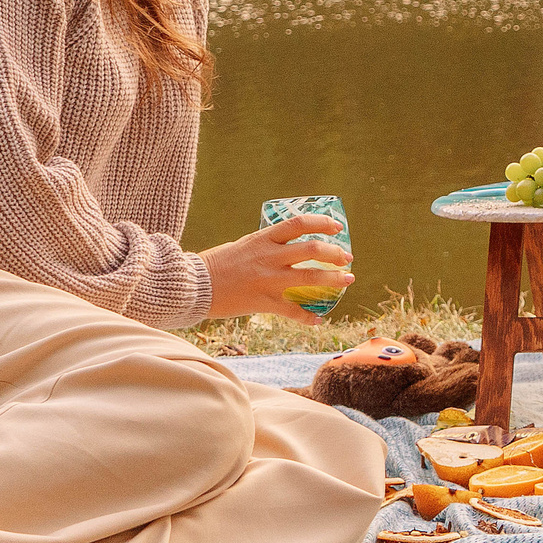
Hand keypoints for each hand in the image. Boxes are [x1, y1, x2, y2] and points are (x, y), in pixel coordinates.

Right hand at [199, 213, 352, 323]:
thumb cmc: (217, 264)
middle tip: (346, 257)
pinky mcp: (263, 302)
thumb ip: (266, 246)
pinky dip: (308, 317)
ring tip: (347, 280)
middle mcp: (268, 257)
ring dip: (333, 279)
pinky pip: (292, 311)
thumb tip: (288, 246)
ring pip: (309, 278)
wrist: (194, 285)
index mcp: (263, 239)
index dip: (322, 223)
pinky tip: (319, 319)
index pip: (299, 224)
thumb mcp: (244, 245)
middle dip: (334, 253)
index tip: (337, 228)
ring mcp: (267, 280)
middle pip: (311, 250)